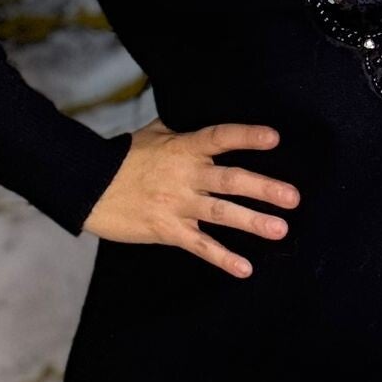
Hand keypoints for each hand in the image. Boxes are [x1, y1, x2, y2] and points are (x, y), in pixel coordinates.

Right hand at [84, 116, 298, 278]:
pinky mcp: (167, 230)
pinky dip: (222, 258)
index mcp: (183, 148)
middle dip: (263, 189)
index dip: (246, 137)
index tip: (274, 138)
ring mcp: (177, 204)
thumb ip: (181, 127)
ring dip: (252, 222)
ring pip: (220, 213)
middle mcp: (185, 176)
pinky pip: (200, 246)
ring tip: (280, 229)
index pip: (220, 138)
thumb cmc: (122, 158)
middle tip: (293, 197)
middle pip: (230, 180)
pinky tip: (245, 269)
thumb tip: (198, 113)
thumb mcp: (153, 133)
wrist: (88, 186)